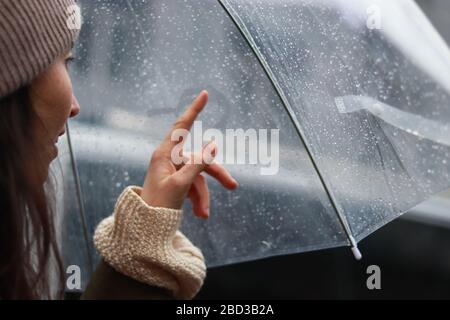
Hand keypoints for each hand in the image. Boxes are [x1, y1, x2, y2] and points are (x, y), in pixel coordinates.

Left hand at [141, 91, 237, 218]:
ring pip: (198, 177)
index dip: (194, 110)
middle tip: (233, 186)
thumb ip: (198, 164)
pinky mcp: (176, 182)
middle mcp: (169, 159)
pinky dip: (198, 200)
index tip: (204, 94)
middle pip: (199, 159)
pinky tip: (199, 215)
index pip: (182, 126)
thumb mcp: (181, 184)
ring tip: (204, 216)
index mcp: (164, 154)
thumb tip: (214, 145)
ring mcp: (173, 171)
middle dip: (216, 175)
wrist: (145, 227)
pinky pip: (193, 187)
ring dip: (203, 197)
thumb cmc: (158, 205)